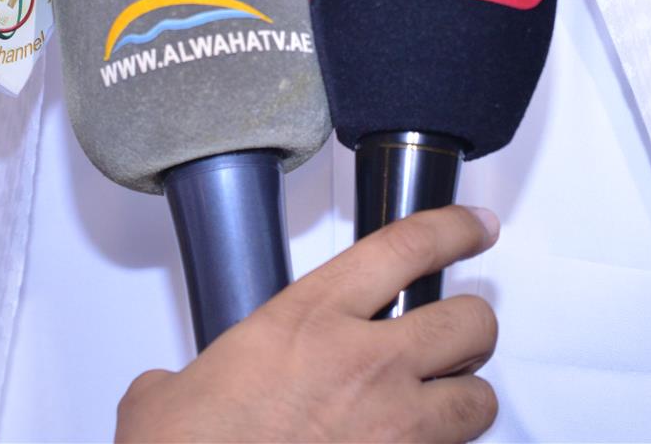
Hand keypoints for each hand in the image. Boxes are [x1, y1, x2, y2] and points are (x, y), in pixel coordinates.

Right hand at [116, 206, 500, 442]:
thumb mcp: (174, 391)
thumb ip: (194, 374)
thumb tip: (172, 391)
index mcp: (307, 320)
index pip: (405, 247)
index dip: (453, 229)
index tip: (473, 227)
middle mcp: (363, 366)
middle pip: (470, 321)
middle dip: (470, 327)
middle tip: (452, 337)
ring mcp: (391, 428)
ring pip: (479, 398)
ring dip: (465, 398)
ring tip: (442, 402)